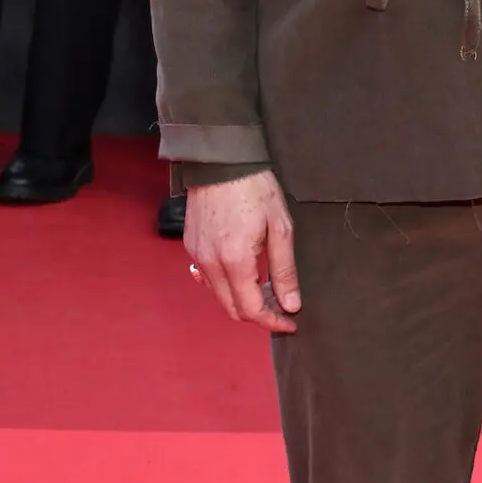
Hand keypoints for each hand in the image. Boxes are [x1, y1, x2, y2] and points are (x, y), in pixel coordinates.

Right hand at [185, 171, 300, 334]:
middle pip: (232, 309)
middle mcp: (210, 264)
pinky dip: (226, 286)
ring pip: (219, 296)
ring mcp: (197, 255)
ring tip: (266, 289)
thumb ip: (284, 270)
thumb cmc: (254, 188)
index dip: (273, 322)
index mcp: (235, 261)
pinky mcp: (191, 246)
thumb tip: (290, 304)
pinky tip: (242, 277)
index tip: (290, 322)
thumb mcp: (280, 227)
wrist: (222, 161)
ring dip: (242, 300)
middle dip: (259, 314)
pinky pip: (207, 279)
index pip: (252, 309)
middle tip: (281, 307)